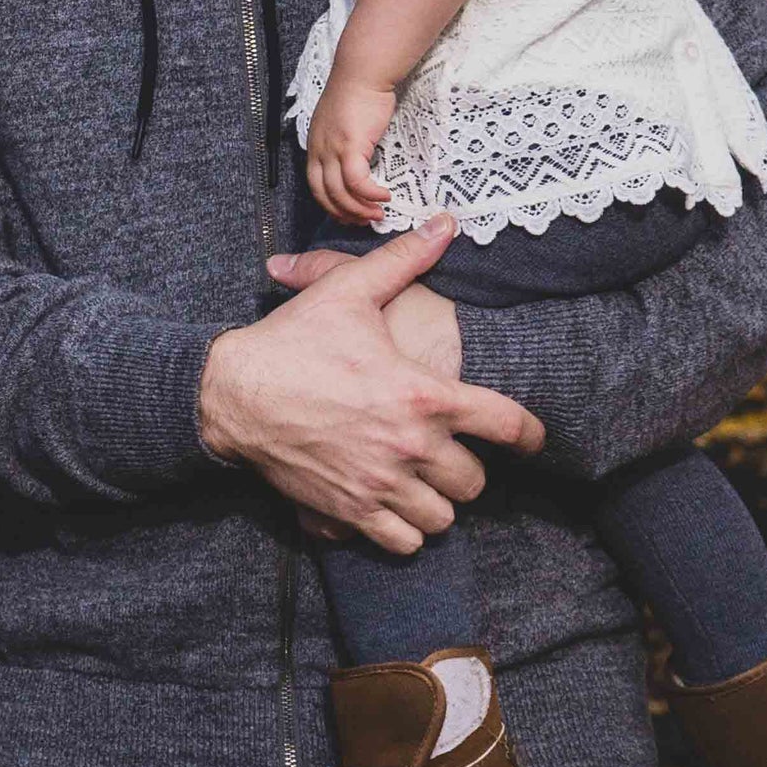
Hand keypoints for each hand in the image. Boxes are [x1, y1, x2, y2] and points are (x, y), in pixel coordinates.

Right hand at [197, 218, 542, 555]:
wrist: (233, 392)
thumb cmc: (293, 341)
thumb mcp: (349, 292)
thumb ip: (404, 260)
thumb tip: (446, 224)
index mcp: (423, 395)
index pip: (506, 426)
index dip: (530, 436)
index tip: (532, 440)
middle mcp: (411, 446)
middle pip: (474, 482)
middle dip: (467, 469)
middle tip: (449, 454)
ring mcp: (382, 484)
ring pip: (443, 518)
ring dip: (438, 503)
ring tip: (423, 484)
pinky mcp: (351, 512)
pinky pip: (404, 542)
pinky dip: (406, 532)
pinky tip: (394, 508)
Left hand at [303, 77, 398, 230]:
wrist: (363, 71)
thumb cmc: (359, 93)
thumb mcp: (342, 123)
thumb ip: (343, 143)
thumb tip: (357, 162)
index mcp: (315, 145)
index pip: (315, 185)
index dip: (330, 205)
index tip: (347, 215)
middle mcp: (318, 149)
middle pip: (325, 194)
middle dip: (344, 213)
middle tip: (363, 223)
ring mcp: (332, 148)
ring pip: (340, 192)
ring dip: (360, 209)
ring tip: (378, 214)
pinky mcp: (349, 145)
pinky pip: (357, 181)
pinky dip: (370, 194)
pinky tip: (384, 197)